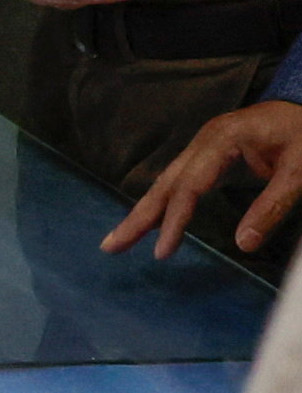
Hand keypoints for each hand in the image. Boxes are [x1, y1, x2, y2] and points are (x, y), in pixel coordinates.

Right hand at [107, 99, 301, 260]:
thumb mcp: (299, 173)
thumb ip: (271, 207)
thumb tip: (244, 244)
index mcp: (222, 140)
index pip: (189, 186)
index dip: (174, 220)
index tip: (162, 252)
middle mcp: (205, 141)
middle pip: (165, 183)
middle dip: (137, 216)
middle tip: (110, 246)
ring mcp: (206, 145)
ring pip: (168, 181)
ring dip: (145, 211)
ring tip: (122, 238)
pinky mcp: (212, 153)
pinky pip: (180, 179)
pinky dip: (164, 201)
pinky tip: (155, 217)